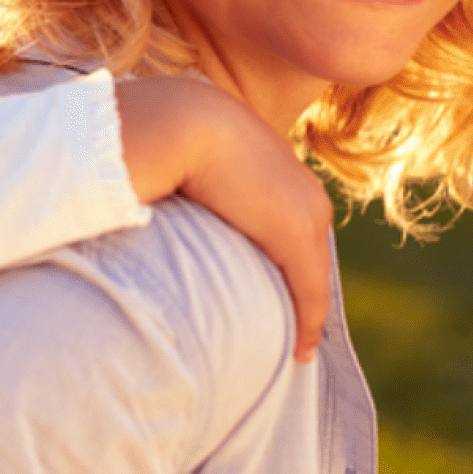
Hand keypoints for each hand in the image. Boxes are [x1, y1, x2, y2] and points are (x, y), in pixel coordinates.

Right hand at [115, 78, 334, 361]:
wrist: (181, 122)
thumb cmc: (166, 132)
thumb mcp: (187, 153)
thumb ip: (188, 174)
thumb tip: (159, 189)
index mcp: (278, 166)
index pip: (288, 218)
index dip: (279, 254)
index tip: (268, 284)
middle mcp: (303, 191)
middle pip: (310, 252)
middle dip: (302, 287)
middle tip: (288, 326)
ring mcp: (305, 214)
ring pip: (313, 276)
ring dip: (306, 312)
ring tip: (294, 344)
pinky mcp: (296, 239)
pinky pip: (310, 293)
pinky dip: (308, 324)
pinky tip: (301, 351)